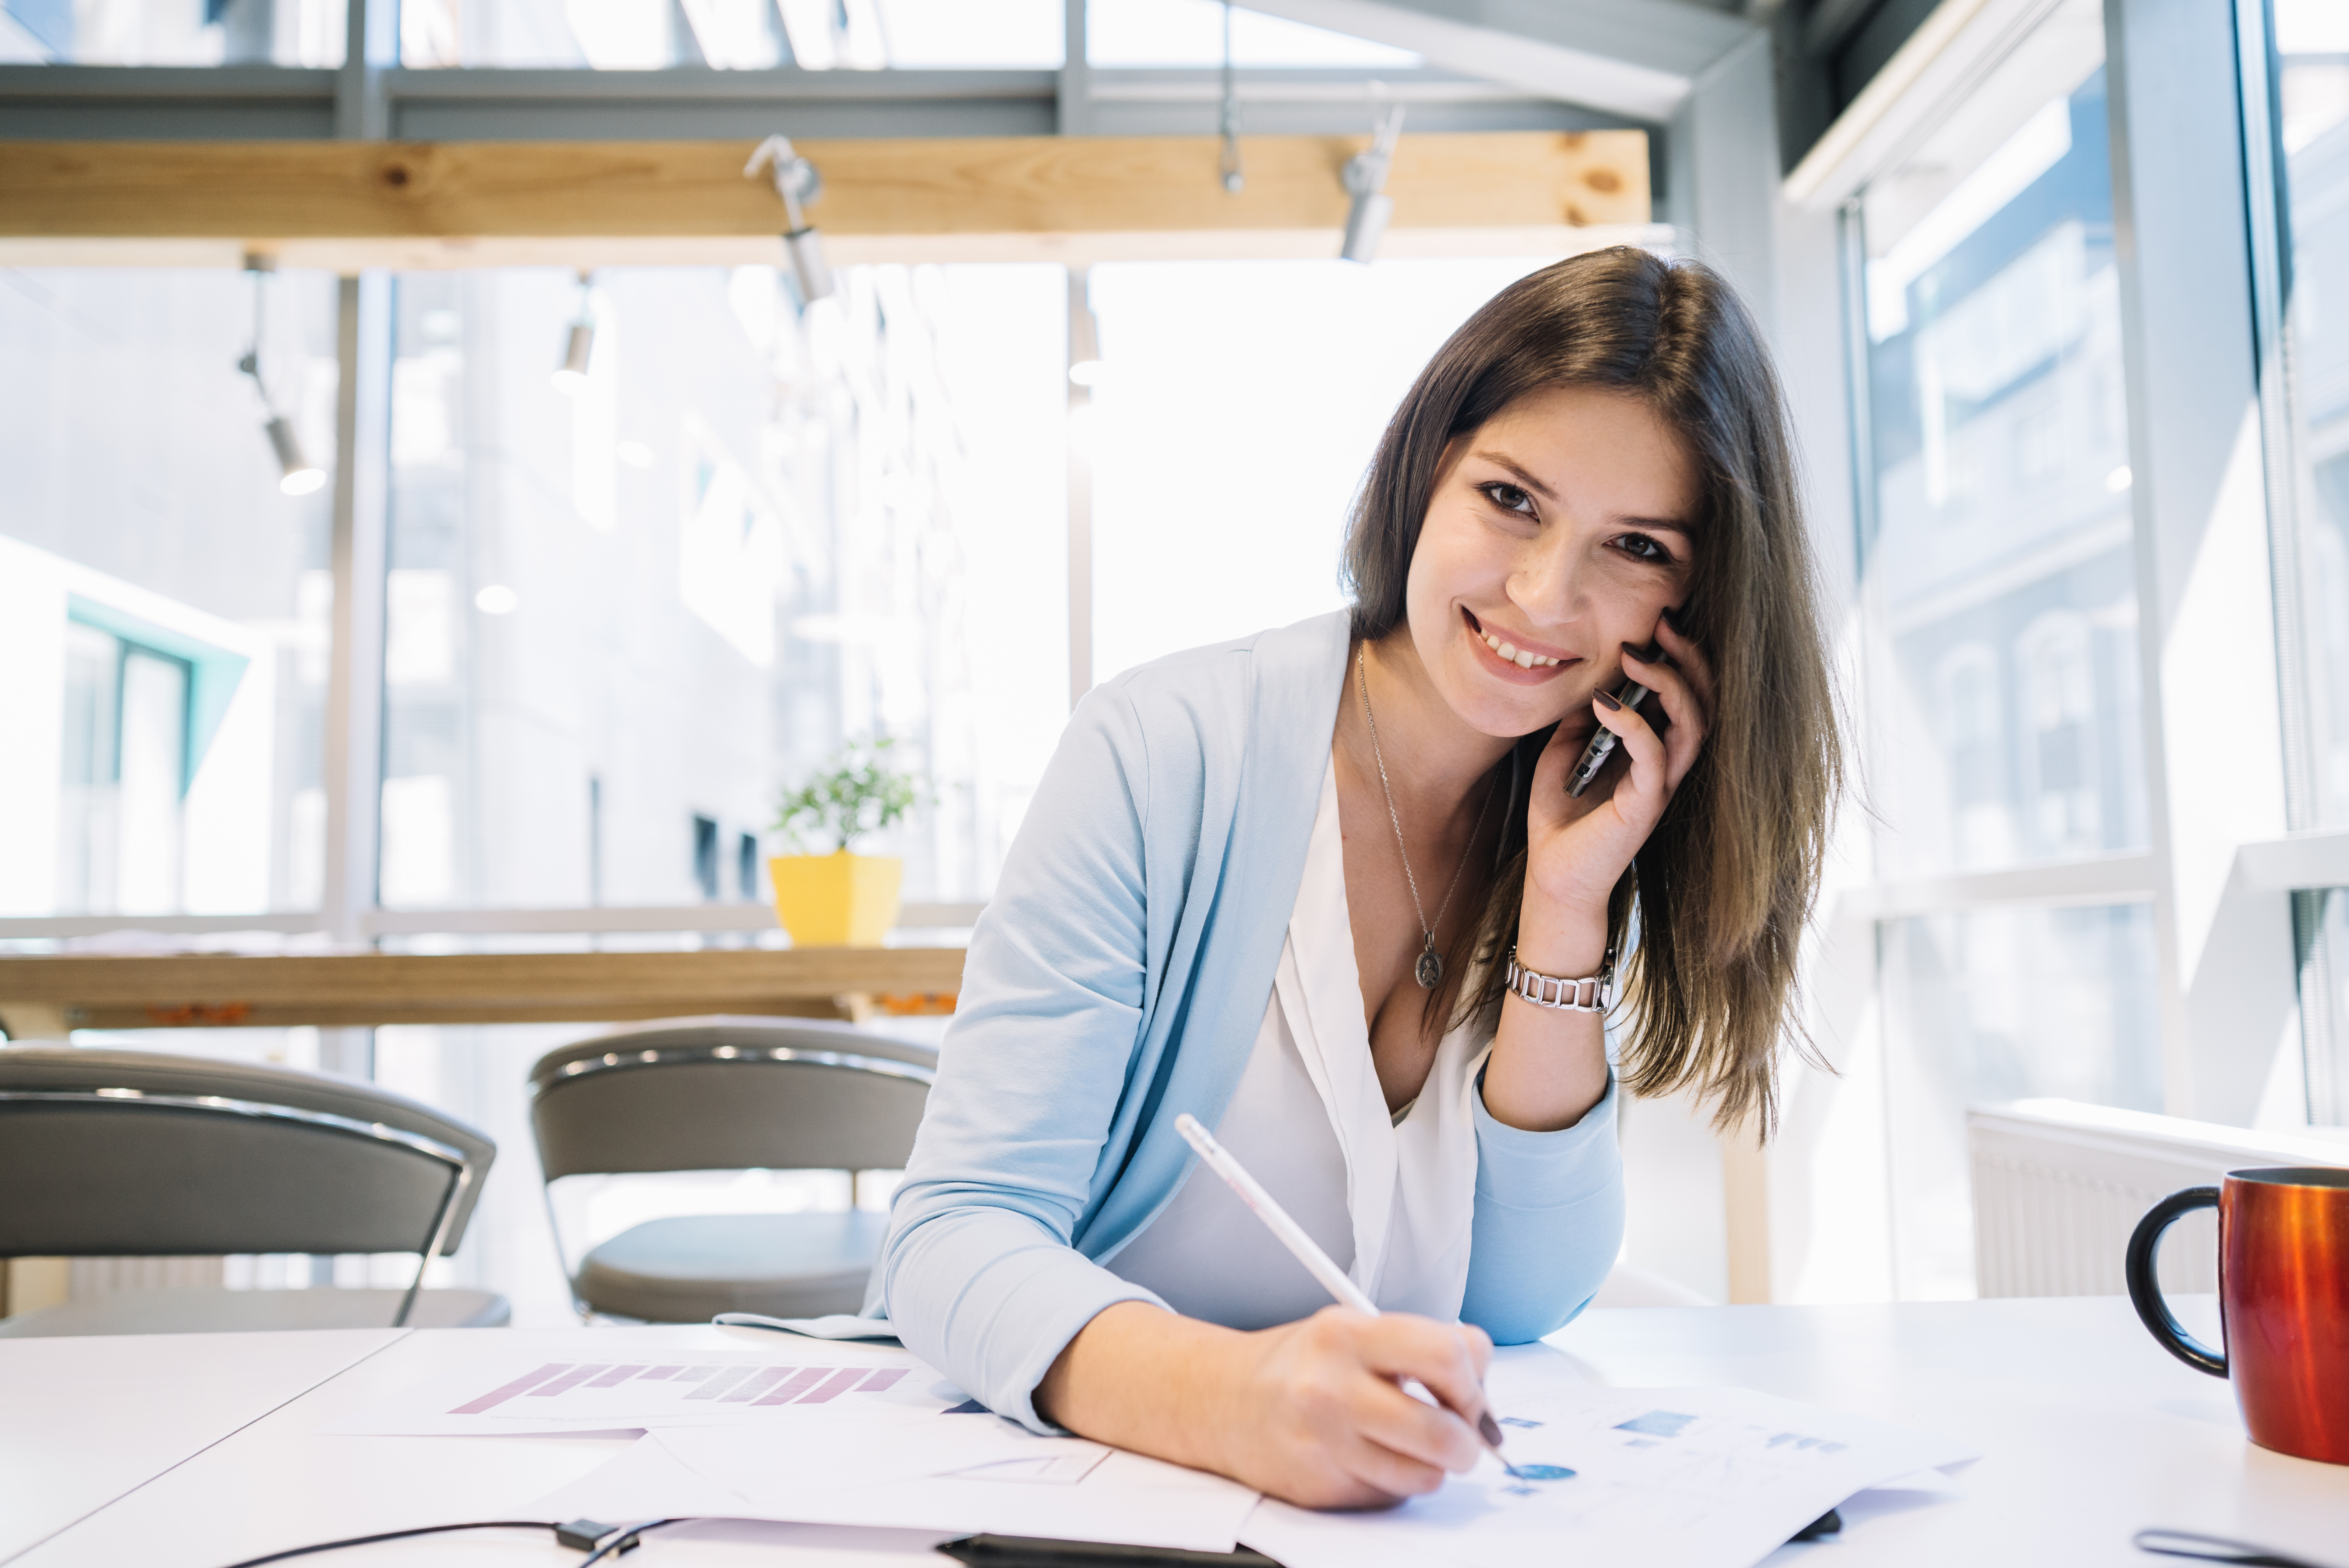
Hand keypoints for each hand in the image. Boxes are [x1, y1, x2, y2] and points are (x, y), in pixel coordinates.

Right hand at [1035, 1301, 1495, 1509]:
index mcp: (1346, 1334)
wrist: (1223, 1401)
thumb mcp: (1355, 1330)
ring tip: (1408, 1445)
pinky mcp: (1320, 1488)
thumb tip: (1484, 1391)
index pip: (1447, 1353)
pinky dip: (1395, 1483)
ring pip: (1424, 1475)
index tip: (1467, 1390)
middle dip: (1468, 1441)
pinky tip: (1370, 1458)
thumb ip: (1421, 1346)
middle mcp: (1331, 1388)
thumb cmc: (1302, 1364)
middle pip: (1443, 1431)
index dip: (1472, 1379)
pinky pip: (1390, 1496)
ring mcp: (1324, 1443)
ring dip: (1431, 1467)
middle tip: (1461, 1436)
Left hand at [1521, 612, 1715, 946]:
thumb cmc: (1562, 816)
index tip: (1657, 623)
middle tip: (1662, 625)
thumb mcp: (1567, 749)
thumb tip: (1595, 680)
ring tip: (1635, 655)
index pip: (1690, 696)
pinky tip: (1605, 702)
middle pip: (1706, 703)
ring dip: (1669, 683)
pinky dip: (1634, 723)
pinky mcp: (1645, 805)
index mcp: (1657, 749)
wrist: (1553, 874)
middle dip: (1690, 659)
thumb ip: (1586, 716)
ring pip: (1693, 726)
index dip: (1683, 657)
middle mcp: (1669, 765)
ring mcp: (1661, 785)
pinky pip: (1654, 756)